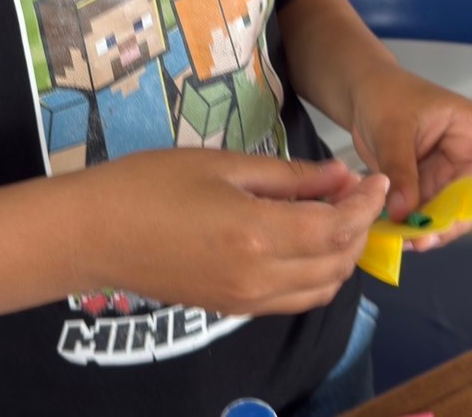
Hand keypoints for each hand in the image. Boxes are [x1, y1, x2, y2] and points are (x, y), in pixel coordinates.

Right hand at [84, 149, 387, 314]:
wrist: (95, 233)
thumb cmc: (152, 183)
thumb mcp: (223, 164)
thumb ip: (288, 175)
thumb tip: (338, 176)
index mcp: (258, 234)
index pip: (336, 226)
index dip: (365, 203)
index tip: (376, 178)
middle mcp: (260, 277)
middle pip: (337, 262)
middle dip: (359, 227)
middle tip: (358, 191)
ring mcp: (246, 300)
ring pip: (321, 288)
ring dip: (342, 256)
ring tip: (338, 214)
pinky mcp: (233, 308)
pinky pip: (293, 299)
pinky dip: (316, 274)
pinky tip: (308, 241)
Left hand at [348, 65, 471, 250]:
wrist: (361, 96)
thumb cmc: (385, 95)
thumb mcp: (391, 126)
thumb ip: (399, 167)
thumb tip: (404, 212)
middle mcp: (466, 155)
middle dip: (460, 219)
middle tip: (429, 235)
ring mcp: (447, 176)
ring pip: (456, 213)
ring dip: (437, 231)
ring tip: (411, 241)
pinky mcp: (427, 191)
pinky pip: (430, 216)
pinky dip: (417, 229)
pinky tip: (399, 238)